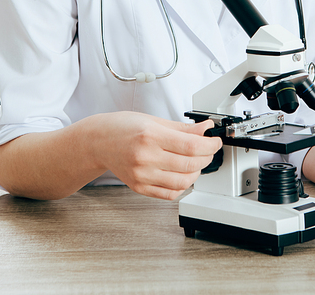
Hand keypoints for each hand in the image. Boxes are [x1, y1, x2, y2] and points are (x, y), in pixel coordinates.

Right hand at [94, 112, 221, 199]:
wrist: (99, 142)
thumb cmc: (123, 127)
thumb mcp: (154, 120)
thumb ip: (182, 128)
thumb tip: (204, 129)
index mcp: (150, 136)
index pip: (190, 145)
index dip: (209, 144)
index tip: (215, 141)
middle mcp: (145, 158)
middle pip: (189, 164)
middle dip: (206, 157)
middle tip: (209, 150)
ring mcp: (142, 176)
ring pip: (183, 182)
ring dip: (197, 172)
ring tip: (197, 162)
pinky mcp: (139, 188)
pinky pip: (169, 194)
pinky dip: (183, 186)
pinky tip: (183, 175)